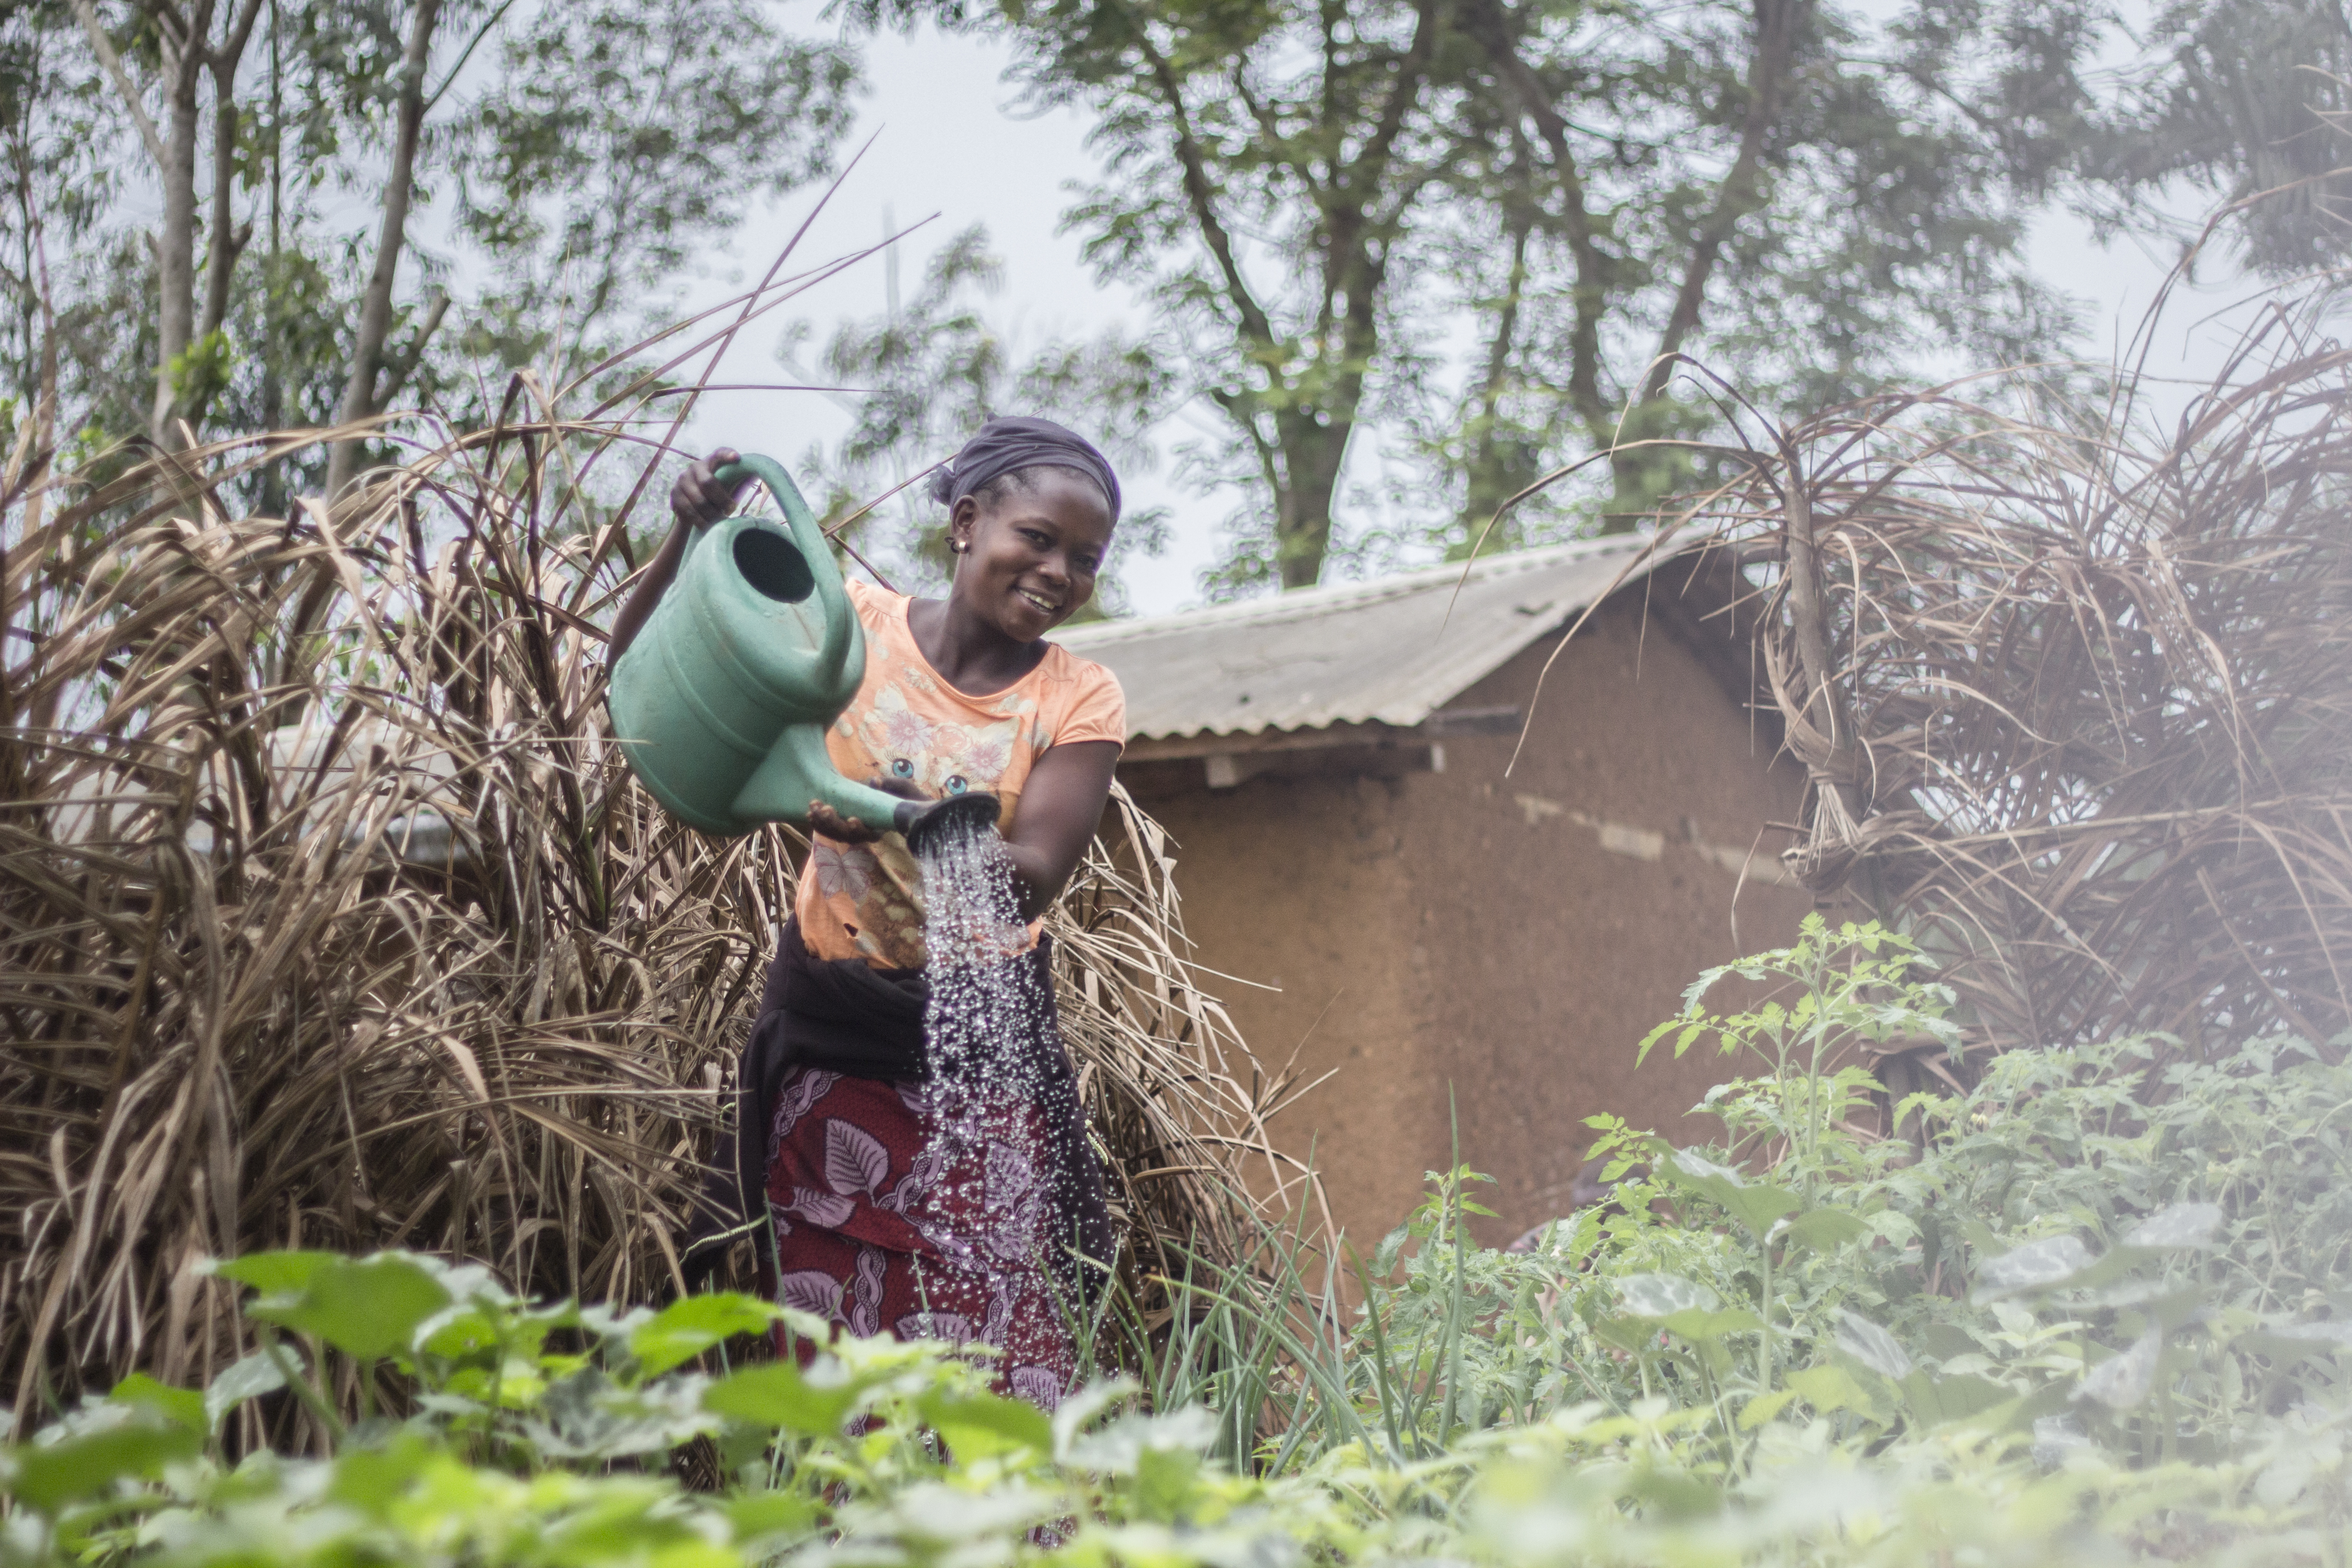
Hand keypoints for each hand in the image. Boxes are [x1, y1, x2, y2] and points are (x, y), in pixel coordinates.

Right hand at [671, 447, 747, 529]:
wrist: (689, 501)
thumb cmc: (715, 491)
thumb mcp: (726, 483)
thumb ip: (737, 479)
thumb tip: (758, 477)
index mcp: (710, 461)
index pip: (719, 454)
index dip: (727, 455)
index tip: (737, 458)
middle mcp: (694, 467)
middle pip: (708, 482)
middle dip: (721, 499)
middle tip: (731, 509)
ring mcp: (682, 480)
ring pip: (699, 500)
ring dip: (712, 514)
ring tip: (721, 521)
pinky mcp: (674, 494)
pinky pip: (689, 511)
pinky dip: (701, 521)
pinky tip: (709, 526)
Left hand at [807, 777, 926, 843]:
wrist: (900, 802)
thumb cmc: (906, 796)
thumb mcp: (903, 788)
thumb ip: (891, 785)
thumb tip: (873, 782)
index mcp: (882, 828)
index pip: (869, 834)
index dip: (859, 830)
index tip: (853, 819)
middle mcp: (866, 834)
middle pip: (847, 836)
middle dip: (834, 824)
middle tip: (826, 809)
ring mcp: (853, 831)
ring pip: (835, 834)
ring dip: (822, 823)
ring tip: (813, 809)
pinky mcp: (843, 825)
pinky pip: (828, 829)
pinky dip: (818, 822)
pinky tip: (810, 813)